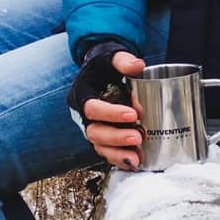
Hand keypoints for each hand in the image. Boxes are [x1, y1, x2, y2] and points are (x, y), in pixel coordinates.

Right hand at [78, 50, 144, 169]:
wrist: (102, 72)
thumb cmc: (105, 65)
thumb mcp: (112, 57)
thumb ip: (123, 60)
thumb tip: (137, 66)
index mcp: (82, 95)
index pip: (92, 108)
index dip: (110, 114)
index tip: (133, 114)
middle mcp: (84, 116)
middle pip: (94, 132)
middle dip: (116, 138)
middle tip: (137, 137)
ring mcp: (94, 128)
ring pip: (100, 147)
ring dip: (118, 154)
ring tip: (137, 157)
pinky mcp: (104, 138)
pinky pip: (108, 153)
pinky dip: (121, 159)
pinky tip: (136, 162)